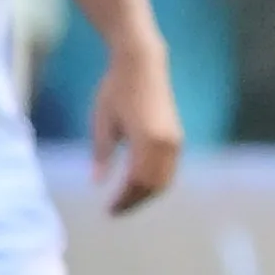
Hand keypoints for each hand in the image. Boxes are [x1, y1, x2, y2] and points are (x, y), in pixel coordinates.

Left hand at [89, 46, 183, 213]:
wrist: (142, 64)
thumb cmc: (116, 89)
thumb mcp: (102, 122)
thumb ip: (101, 155)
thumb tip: (97, 184)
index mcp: (146, 142)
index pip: (136, 182)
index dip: (123, 200)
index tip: (108, 211)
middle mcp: (166, 145)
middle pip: (153, 186)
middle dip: (135, 201)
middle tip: (115, 210)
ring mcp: (175, 142)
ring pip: (164, 180)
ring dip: (146, 194)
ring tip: (127, 200)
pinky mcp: (177, 138)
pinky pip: (169, 169)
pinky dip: (156, 181)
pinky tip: (139, 184)